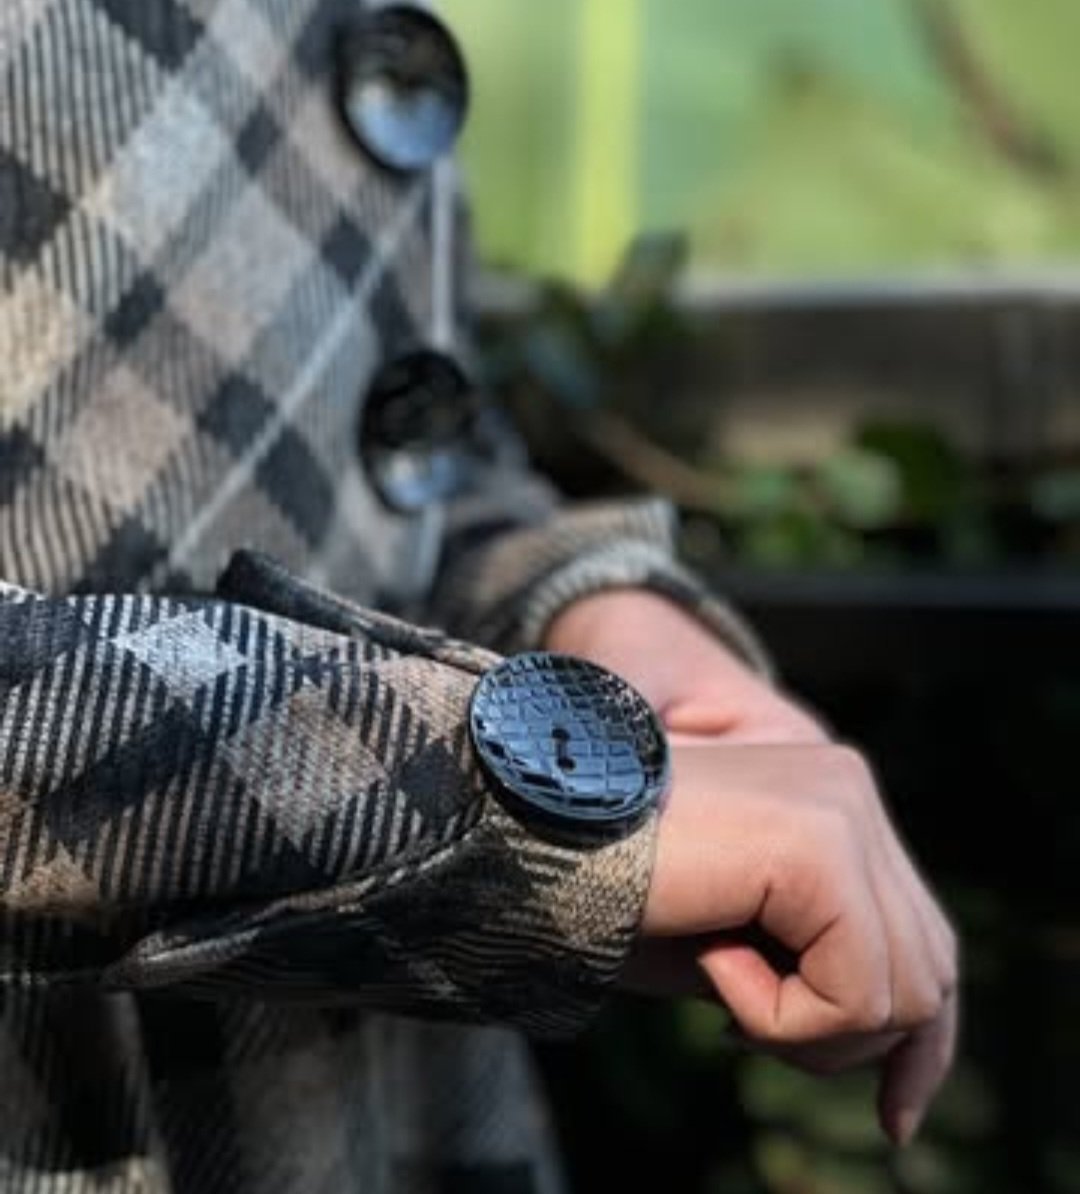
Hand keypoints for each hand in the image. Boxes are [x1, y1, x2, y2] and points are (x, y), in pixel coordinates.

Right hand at [546, 589, 958, 1145]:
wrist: (525, 841)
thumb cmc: (609, 894)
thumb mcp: (736, 946)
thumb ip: (819, 968)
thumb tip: (902, 1048)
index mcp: (833, 800)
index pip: (925, 940)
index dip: (917, 1042)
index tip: (893, 1118)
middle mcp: (849, 786)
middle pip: (929, 970)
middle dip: (851, 1042)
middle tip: (739, 1028)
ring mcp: (841, 806)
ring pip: (906, 993)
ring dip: (801, 1028)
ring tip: (714, 979)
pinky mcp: (819, 841)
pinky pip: (856, 989)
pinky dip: (778, 1015)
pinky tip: (709, 956)